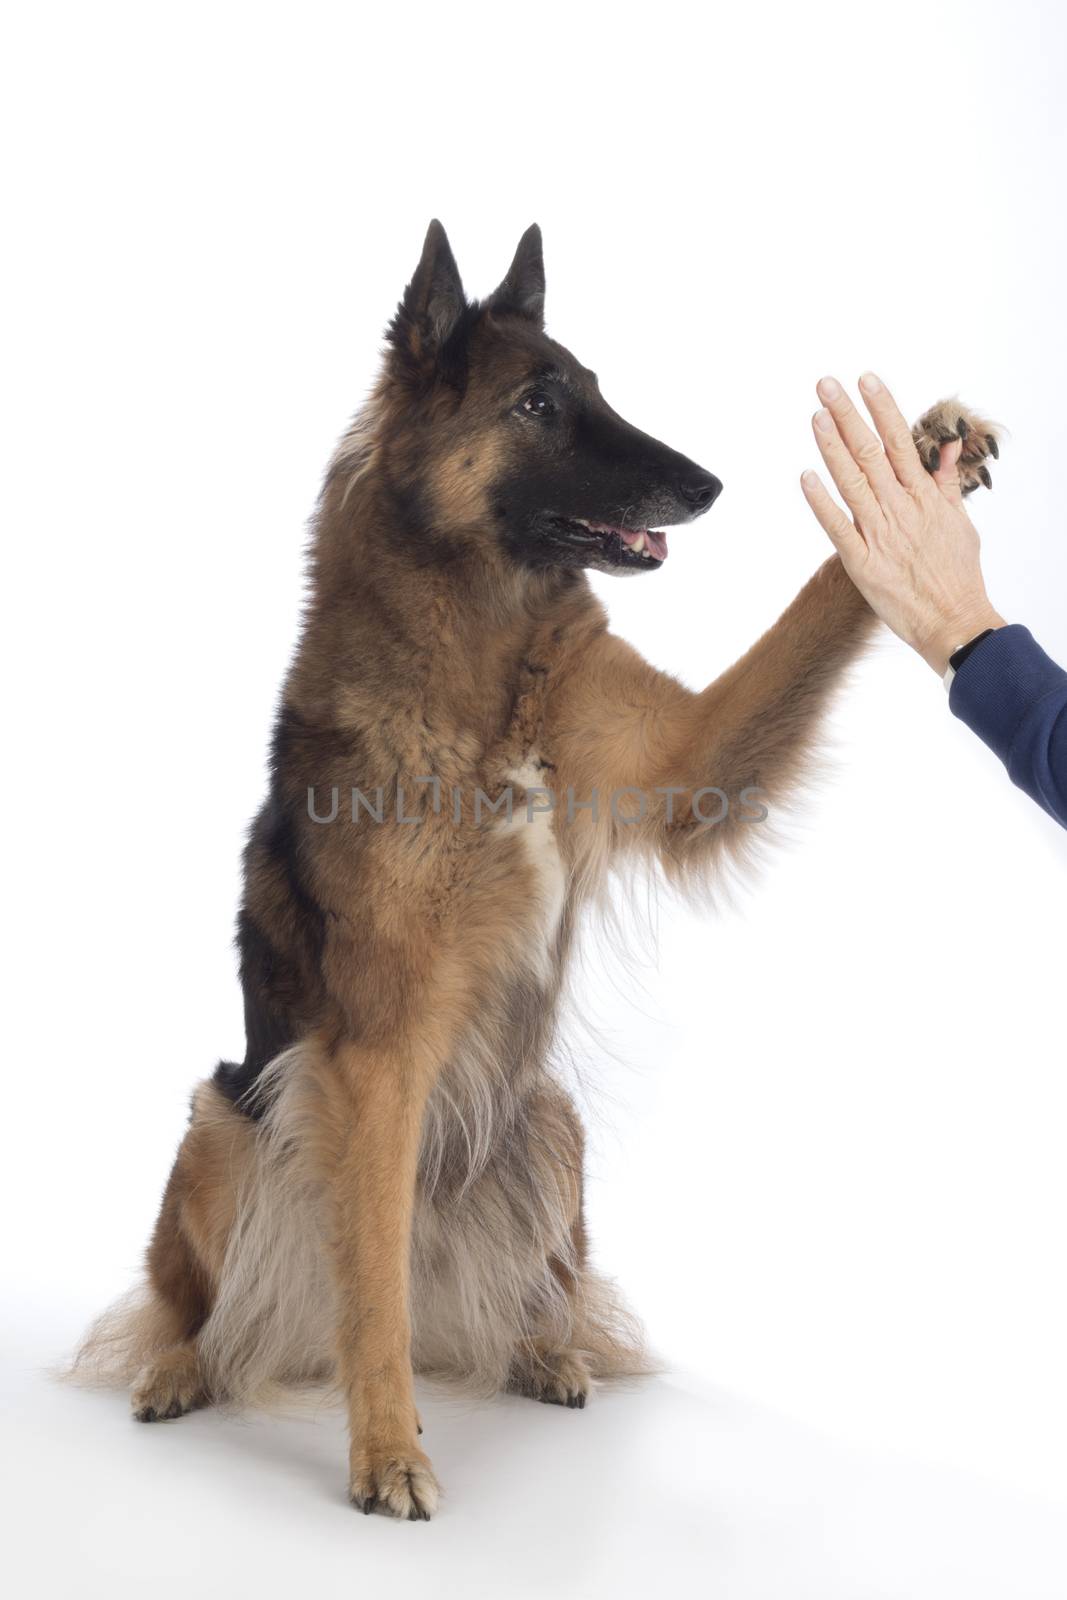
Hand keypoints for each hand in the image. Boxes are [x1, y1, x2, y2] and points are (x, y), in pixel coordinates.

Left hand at [800, 373, 1003, 674]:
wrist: (954, 622)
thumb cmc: (958, 574)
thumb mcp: (959, 522)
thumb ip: (945, 482)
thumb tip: (945, 446)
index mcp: (924, 496)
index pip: (899, 440)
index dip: (881, 408)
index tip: (865, 380)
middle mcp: (901, 508)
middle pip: (870, 452)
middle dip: (847, 415)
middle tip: (825, 384)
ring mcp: (880, 534)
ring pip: (852, 481)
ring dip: (832, 447)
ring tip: (815, 416)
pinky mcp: (862, 563)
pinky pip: (837, 527)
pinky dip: (821, 502)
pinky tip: (806, 477)